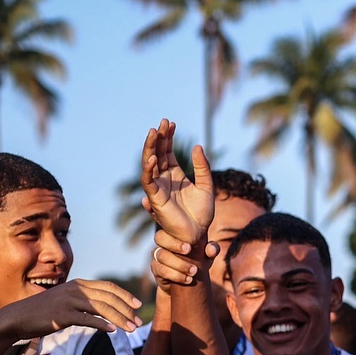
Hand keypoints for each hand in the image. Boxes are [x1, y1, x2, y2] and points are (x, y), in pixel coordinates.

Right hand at [0, 278, 142, 335]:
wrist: (19, 317)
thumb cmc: (45, 311)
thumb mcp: (67, 300)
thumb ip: (85, 300)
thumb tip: (105, 308)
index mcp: (78, 284)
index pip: (108, 287)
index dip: (125, 296)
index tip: (138, 305)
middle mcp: (75, 290)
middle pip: (109, 298)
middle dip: (127, 310)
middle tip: (138, 322)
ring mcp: (68, 301)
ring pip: (101, 308)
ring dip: (119, 319)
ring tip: (131, 329)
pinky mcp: (62, 315)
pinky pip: (86, 319)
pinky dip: (101, 324)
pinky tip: (112, 330)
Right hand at [141, 119, 214, 245]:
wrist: (199, 232)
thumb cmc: (202, 212)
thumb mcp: (206, 185)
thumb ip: (202, 167)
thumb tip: (198, 146)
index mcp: (175, 174)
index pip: (167, 151)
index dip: (168, 137)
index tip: (171, 123)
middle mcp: (164, 179)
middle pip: (157, 153)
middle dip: (158, 138)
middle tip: (162, 122)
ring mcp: (158, 187)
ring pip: (149, 164)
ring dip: (150, 148)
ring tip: (154, 132)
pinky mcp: (155, 198)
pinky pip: (148, 181)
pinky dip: (149, 169)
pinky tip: (154, 158)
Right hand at [150, 229, 218, 289]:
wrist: (186, 282)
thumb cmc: (197, 262)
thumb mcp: (207, 257)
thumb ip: (211, 250)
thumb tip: (211, 249)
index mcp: (175, 235)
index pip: (170, 227)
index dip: (177, 234)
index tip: (190, 246)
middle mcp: (164, 243)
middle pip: (160, 237)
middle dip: (175, 245)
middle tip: (188, 251)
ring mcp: (158, 255)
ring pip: (161, 255)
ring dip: (178, 264)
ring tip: (193, 271)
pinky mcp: (156, 269)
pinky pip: (161, 270)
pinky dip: (175, 275)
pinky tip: (187, 279)